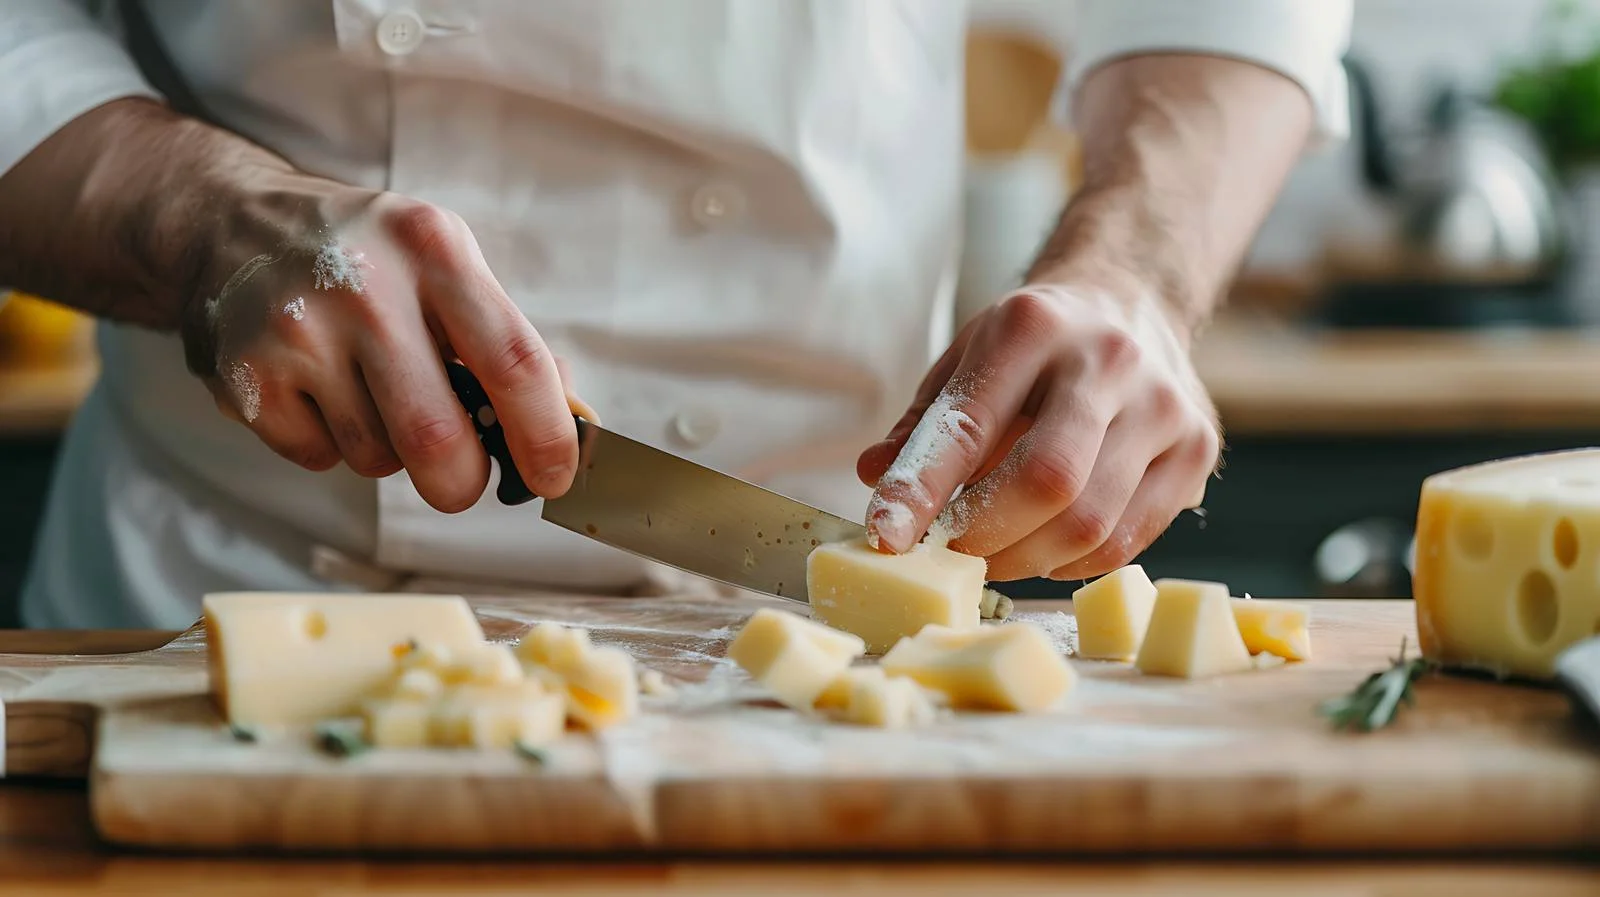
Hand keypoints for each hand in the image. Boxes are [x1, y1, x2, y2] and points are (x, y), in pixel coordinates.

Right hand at [181, 173, 579, 511]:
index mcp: (435, 251)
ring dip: (390, 452)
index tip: (556, 477)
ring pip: (377, 456)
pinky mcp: (246, 375)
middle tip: (460, 477)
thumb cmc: (366, 258)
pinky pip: (319, 458)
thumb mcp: (443, 263)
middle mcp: (366, 287)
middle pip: (438, 437)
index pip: (514, 362)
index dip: (546, 435)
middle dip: (461, 480)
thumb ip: (505, 339)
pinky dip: (331, 446)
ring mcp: (298, 332)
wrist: (227, 223)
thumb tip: (570, 422)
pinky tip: (316, 390)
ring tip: (367, 392)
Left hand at [857, 284, 1219, 580]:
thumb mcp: (967, 360)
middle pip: (1046, 481)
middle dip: (984, 534)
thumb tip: (877, 483)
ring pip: (1089, 523)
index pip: (970, 425)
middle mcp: (1109, 360)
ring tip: (992, 552)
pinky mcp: (1198, 449)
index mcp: (1034, 325)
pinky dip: (1072, 561)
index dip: (923, 490)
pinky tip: (1044, 546)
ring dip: (1025, 558)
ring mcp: (1164, 406)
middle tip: (949, 550)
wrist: (1132, 302)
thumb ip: (924, 427)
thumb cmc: (1034, 346)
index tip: (886, 536)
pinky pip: (1127, 540)